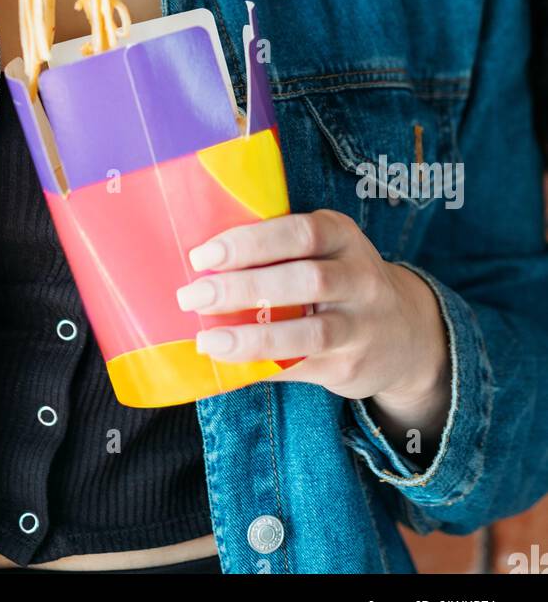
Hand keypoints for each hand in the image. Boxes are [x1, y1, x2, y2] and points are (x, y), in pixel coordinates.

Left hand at [175, 210, 450, 416]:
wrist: (408, 333)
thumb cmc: (341, 280)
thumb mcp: (327, 249)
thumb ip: (280, 248)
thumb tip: (203, 260)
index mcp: (344, 238)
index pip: (300, 233)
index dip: (250, 242)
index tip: (203, 255)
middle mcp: (360, 279)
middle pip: (303, 280)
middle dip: (241, 288)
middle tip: (192, 296)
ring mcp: (360, 327)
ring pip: (307, 333)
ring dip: (250, 337)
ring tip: (207, 340)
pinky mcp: (350, 366)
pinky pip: (301, 368)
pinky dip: (262, 367)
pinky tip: (230, 363)